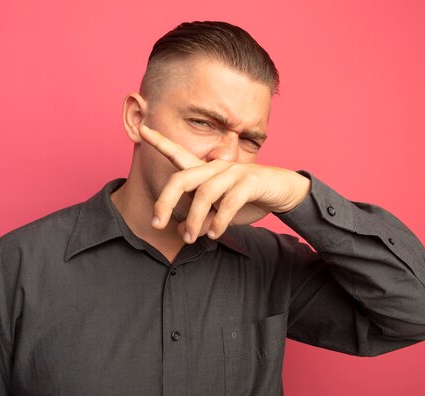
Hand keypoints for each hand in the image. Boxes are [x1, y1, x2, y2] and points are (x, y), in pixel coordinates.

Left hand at [139, 124, 311, 243]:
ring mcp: (233, 173)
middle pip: (182, 179)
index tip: (141, 129)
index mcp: (206, 171)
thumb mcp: (219, 214)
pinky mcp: (250, 182)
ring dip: (195, 219)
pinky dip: (219, 220)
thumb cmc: (247, 200)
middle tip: (156, 224)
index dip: (160, 142)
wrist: (282, 193)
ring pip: (205, 194)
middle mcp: (216, 167)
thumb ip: (201, 220)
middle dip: (165, 201)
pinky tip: (215, 233)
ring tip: (191, 238)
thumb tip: (182, 231)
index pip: (178, 154)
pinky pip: (229, 202)